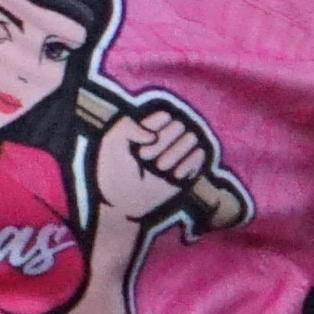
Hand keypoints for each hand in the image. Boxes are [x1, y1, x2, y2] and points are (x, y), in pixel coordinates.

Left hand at [90, 95, 217, 232]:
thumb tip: (153, 136)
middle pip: (180, 125)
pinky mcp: (190, 166)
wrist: (123, 198)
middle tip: (145, 158)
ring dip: (174, 154)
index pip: (165, 115)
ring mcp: (180, 149)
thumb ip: (127, 126)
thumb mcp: (112, 141)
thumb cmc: (115, 168)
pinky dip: (188, 164)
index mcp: (150, 123)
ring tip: (159, 167)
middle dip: (162, 143)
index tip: (136, 146)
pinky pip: (200, 154)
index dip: (151, 129)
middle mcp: (167, 133)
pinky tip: (174, 175)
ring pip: (192, 137)